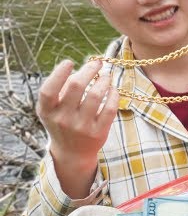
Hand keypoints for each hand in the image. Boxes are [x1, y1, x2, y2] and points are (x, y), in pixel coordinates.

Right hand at [36, 60, 118, 197]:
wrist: (72, 153)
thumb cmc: (61, 122)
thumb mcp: (52, 109)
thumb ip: (60, 90)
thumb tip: (80, 68)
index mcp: (47, 111)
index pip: (48, 90)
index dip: (58, 74)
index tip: (70, 62)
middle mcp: (62, 119)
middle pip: (76, 87)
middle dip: (89, 70)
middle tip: (97, 63)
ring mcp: (81, 127)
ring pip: (96, 95)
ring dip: (104, 81)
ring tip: (106, 76)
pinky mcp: (99, 132)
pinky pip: (110, 108)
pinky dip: (113, 95)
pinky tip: (113, 89)